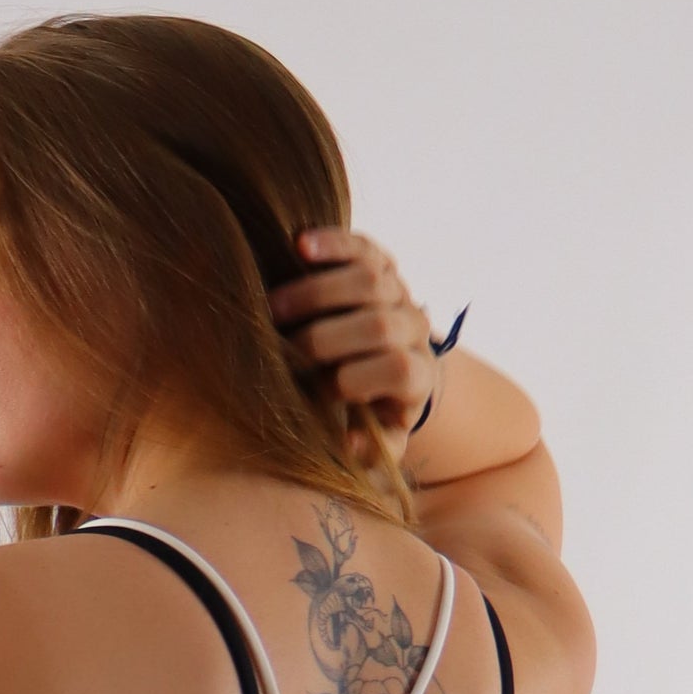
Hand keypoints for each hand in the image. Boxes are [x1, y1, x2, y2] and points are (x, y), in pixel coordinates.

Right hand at [268, 229, 436, 463]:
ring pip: (368, 280)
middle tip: (286, 349)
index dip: (360, 378)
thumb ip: (370, 451)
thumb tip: (348, 446)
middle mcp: (415, 328)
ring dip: (315, 293)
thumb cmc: (372, 410)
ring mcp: (398, 291)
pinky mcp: (379, 261)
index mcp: (419, 375)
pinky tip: (298, 245)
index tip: (326, 391)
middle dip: (326, 338)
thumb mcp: (378, 438)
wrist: (389, 362)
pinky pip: (359, 245)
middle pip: (379, 324)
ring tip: (273, 309)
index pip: (399, 369)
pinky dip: (330, 242)